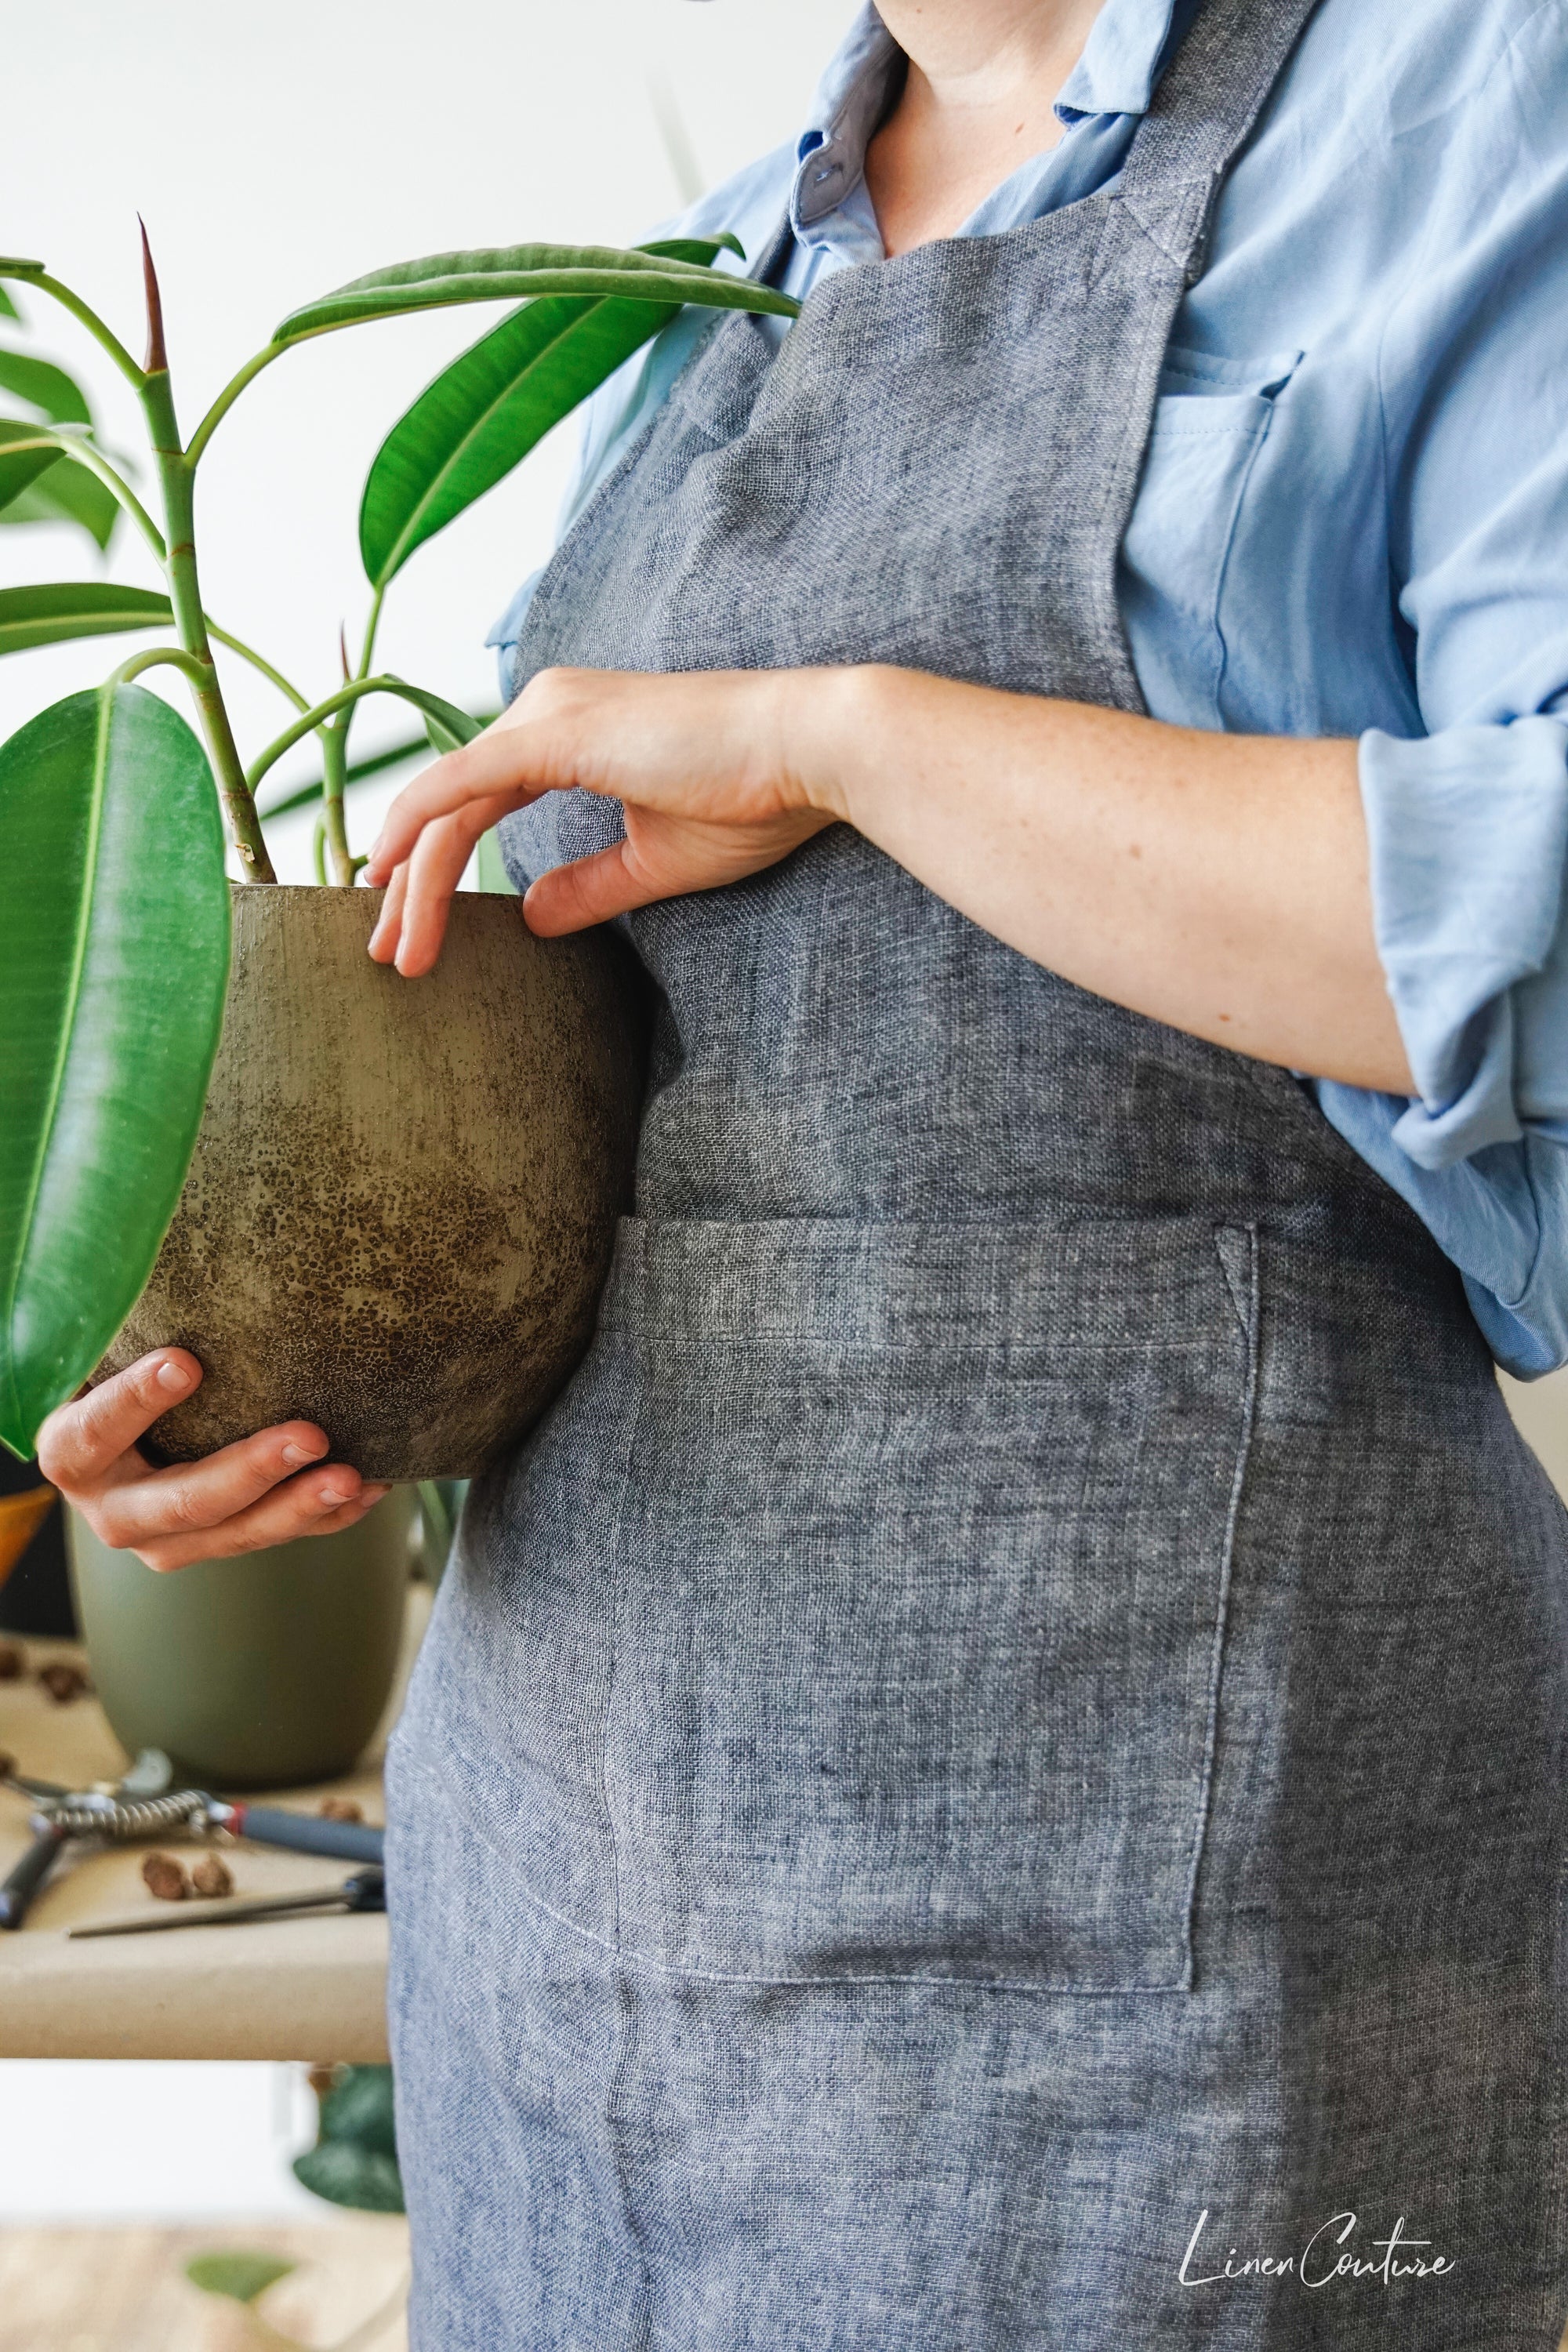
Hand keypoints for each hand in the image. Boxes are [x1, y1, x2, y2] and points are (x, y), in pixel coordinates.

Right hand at [35, 1351, 388, 1572]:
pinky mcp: (216, 1544)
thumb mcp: (100, 1352)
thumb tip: (169, 1246)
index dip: (137, 1401)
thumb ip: (121, 1324)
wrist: (116, 1443)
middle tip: (311, 1436)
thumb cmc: (111, 1374)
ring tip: (353, 1477)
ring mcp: (167, 1540)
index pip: (97, 1430)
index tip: (185, 1362)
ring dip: (301, 1506)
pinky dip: (326, 1516)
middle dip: (252, 1471)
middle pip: (185, 1502)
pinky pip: (276, 1535)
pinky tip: (370, 1487)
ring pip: (238, 1533)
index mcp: (73, 1454)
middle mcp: (114, 1511)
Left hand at [363, 665, 849, 976]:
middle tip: (387, 953)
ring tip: (397, 950)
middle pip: (451, 805)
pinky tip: (390, 875)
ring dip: (414, 881)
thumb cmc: (755, 798)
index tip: (415, 928)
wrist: (810, 753)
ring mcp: (548, 714)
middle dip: (410, 884)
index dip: (438, 870)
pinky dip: (420, 831)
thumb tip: (530, 917)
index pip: (478, 804)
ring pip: (449, 803)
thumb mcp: (656, 861)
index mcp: (567, 731)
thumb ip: (590, 887)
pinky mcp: (557, 734)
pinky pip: (462, 785)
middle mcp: (546, 709)